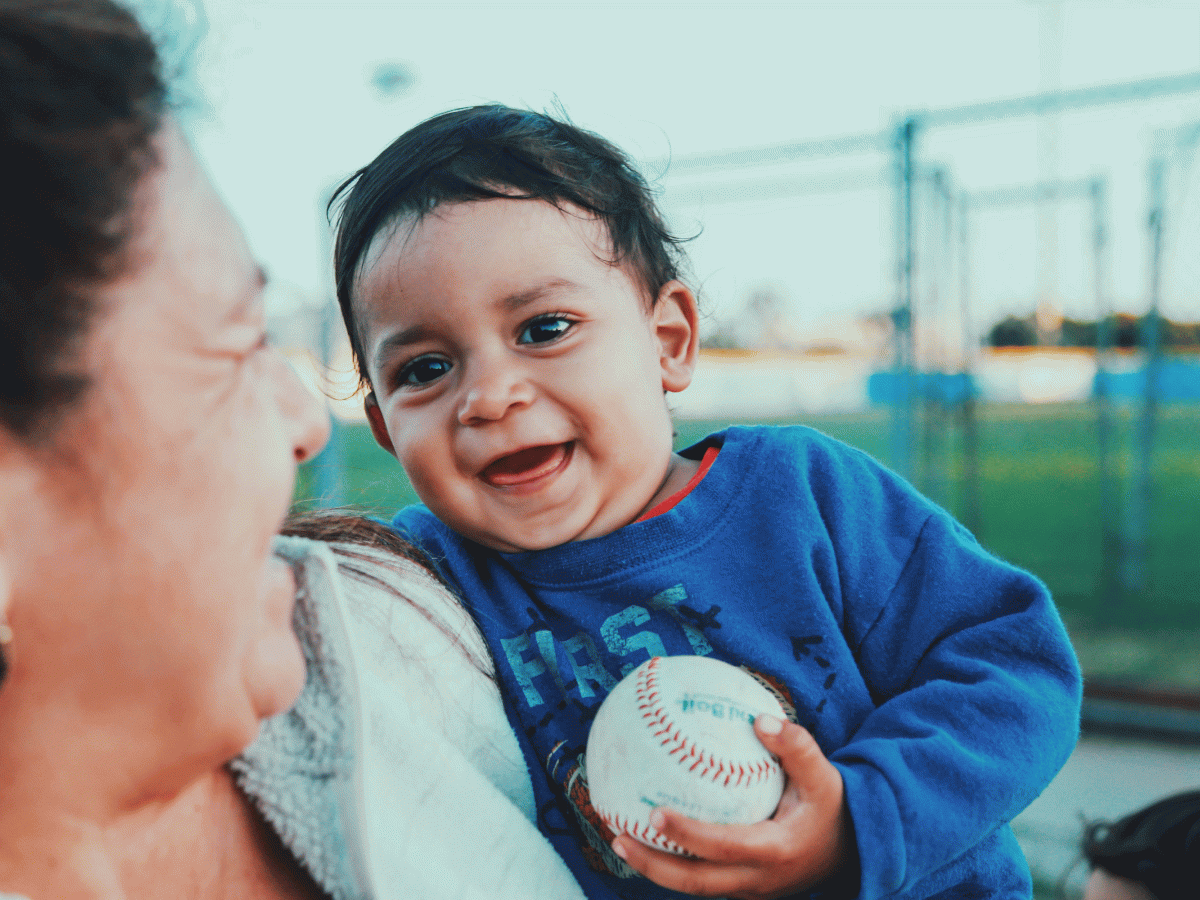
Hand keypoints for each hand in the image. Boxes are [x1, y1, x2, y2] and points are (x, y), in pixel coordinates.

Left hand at [610, 715, 856, 899]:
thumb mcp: (825, 776)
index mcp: (774, 851)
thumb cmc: (832, 807)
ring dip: (654, 867)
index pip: (721, 847)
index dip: (686, 834)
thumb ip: (797, 747)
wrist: (853, 852)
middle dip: (652, 864)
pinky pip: (701, 877)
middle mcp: (757, 879)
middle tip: (617, 836)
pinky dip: (672, 861)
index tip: (654, 811)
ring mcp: (748, 890)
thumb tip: (761, 719)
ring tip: (618, 837)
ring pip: (693, 886)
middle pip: (695, 883)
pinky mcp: (743, 889)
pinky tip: (647, 834)